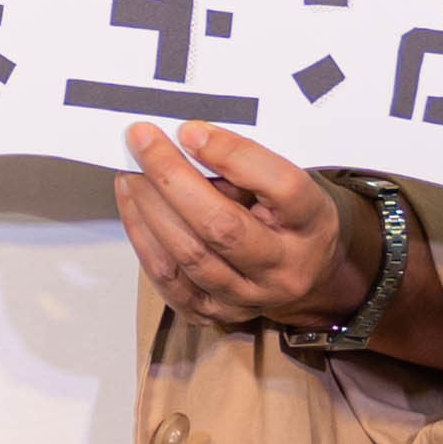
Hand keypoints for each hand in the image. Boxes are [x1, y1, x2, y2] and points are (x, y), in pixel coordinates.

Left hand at [109, 122, 368, 330]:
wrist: (304, 277)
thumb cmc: (290, 218)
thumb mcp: (288, 184)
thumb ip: (248, 166)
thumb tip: (187, 141)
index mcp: (312, 224)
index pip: (281, 187)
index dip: (233, 155)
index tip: (190, 130)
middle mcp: (283, 269)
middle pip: (221, 227)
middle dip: (172, 178)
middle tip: (142, 140)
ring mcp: (247, 297)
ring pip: (187, 255)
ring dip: (149, 207)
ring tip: (130, 170)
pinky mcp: (213, 313)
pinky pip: (167, 278)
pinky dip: (143, 236)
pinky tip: (132, 203)